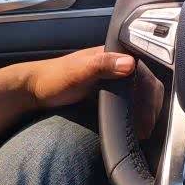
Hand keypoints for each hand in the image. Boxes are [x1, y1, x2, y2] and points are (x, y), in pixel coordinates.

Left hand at [26, 47, 163, 138]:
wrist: (33, 92)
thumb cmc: (54, 78)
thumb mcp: (79, 70)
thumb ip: (103, 65)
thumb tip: (131, 64)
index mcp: (114, 54)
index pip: (144, 70)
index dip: (151, 90)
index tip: (151, 111)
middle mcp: (118, 65)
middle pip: (145, 83)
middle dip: (151, 104)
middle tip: (149, 126)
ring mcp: (114, 80)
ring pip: (140, 93)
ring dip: (146, 110)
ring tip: (145, 130)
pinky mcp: (108, 93)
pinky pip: (130, 101)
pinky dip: (136, 113)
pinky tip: (137, 126)